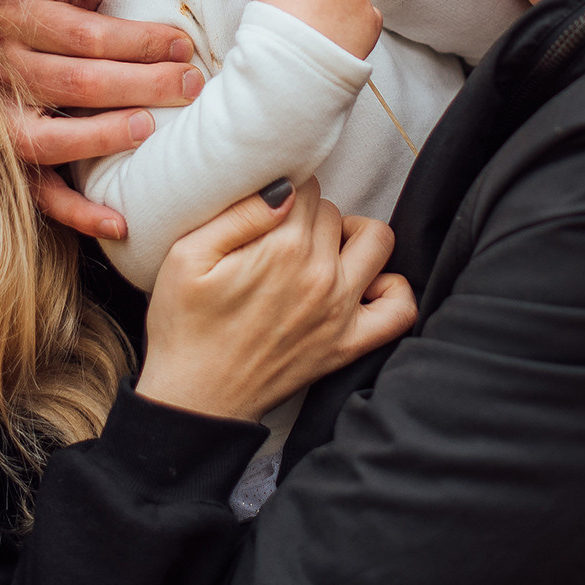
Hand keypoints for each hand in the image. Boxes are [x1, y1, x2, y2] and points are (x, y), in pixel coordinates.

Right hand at [0, 0, 203, 237]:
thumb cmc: (50, 0)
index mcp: (15, 17)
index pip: (82, 34)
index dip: (138, 41)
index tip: (184, 46)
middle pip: (73, 82)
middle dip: (139, 84)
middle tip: (189, 86)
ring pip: (46, 138)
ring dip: (102, 137)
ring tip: (150, 131)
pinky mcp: (8, 162)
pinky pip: (38, 194)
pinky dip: (77, 212)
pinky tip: (120, 222)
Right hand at [137, 178, 417, 421]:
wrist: (196, 397)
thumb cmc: (184, 326)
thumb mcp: (186, 257)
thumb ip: (238, 214)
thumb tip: (285, 187)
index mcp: (281, 249)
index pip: (306, 187)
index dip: (285, 191)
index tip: (266, 210)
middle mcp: (320, 275)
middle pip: (334, 212)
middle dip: (309, 215)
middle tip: (279, 235)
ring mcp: (340, 311)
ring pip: (377, 241)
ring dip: (354, 236)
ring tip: (322, 248)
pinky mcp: (349, 343)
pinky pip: (399, 308)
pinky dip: (391, 289)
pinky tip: (362, 284)